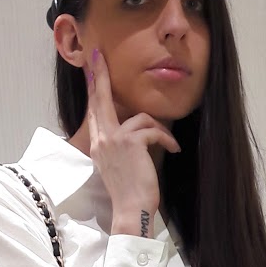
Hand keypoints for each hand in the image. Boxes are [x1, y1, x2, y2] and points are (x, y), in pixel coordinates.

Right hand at [86, 47, 181, 218]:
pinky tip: (174, 149)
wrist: (131, 211)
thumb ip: (120, 145)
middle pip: (100, 100)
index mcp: (97, 145)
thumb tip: (135, 130)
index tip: (91, 69)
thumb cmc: (129, 193)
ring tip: (169, 143)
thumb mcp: (119, 165)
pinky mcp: (131, 142)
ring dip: (159, 129)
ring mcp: (114, 140)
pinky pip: (152, 129)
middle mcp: (101, 139)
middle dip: (100, 75)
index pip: (93, 111)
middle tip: (98, 55)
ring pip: (140, 118)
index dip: (93, 89)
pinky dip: (166, 138)